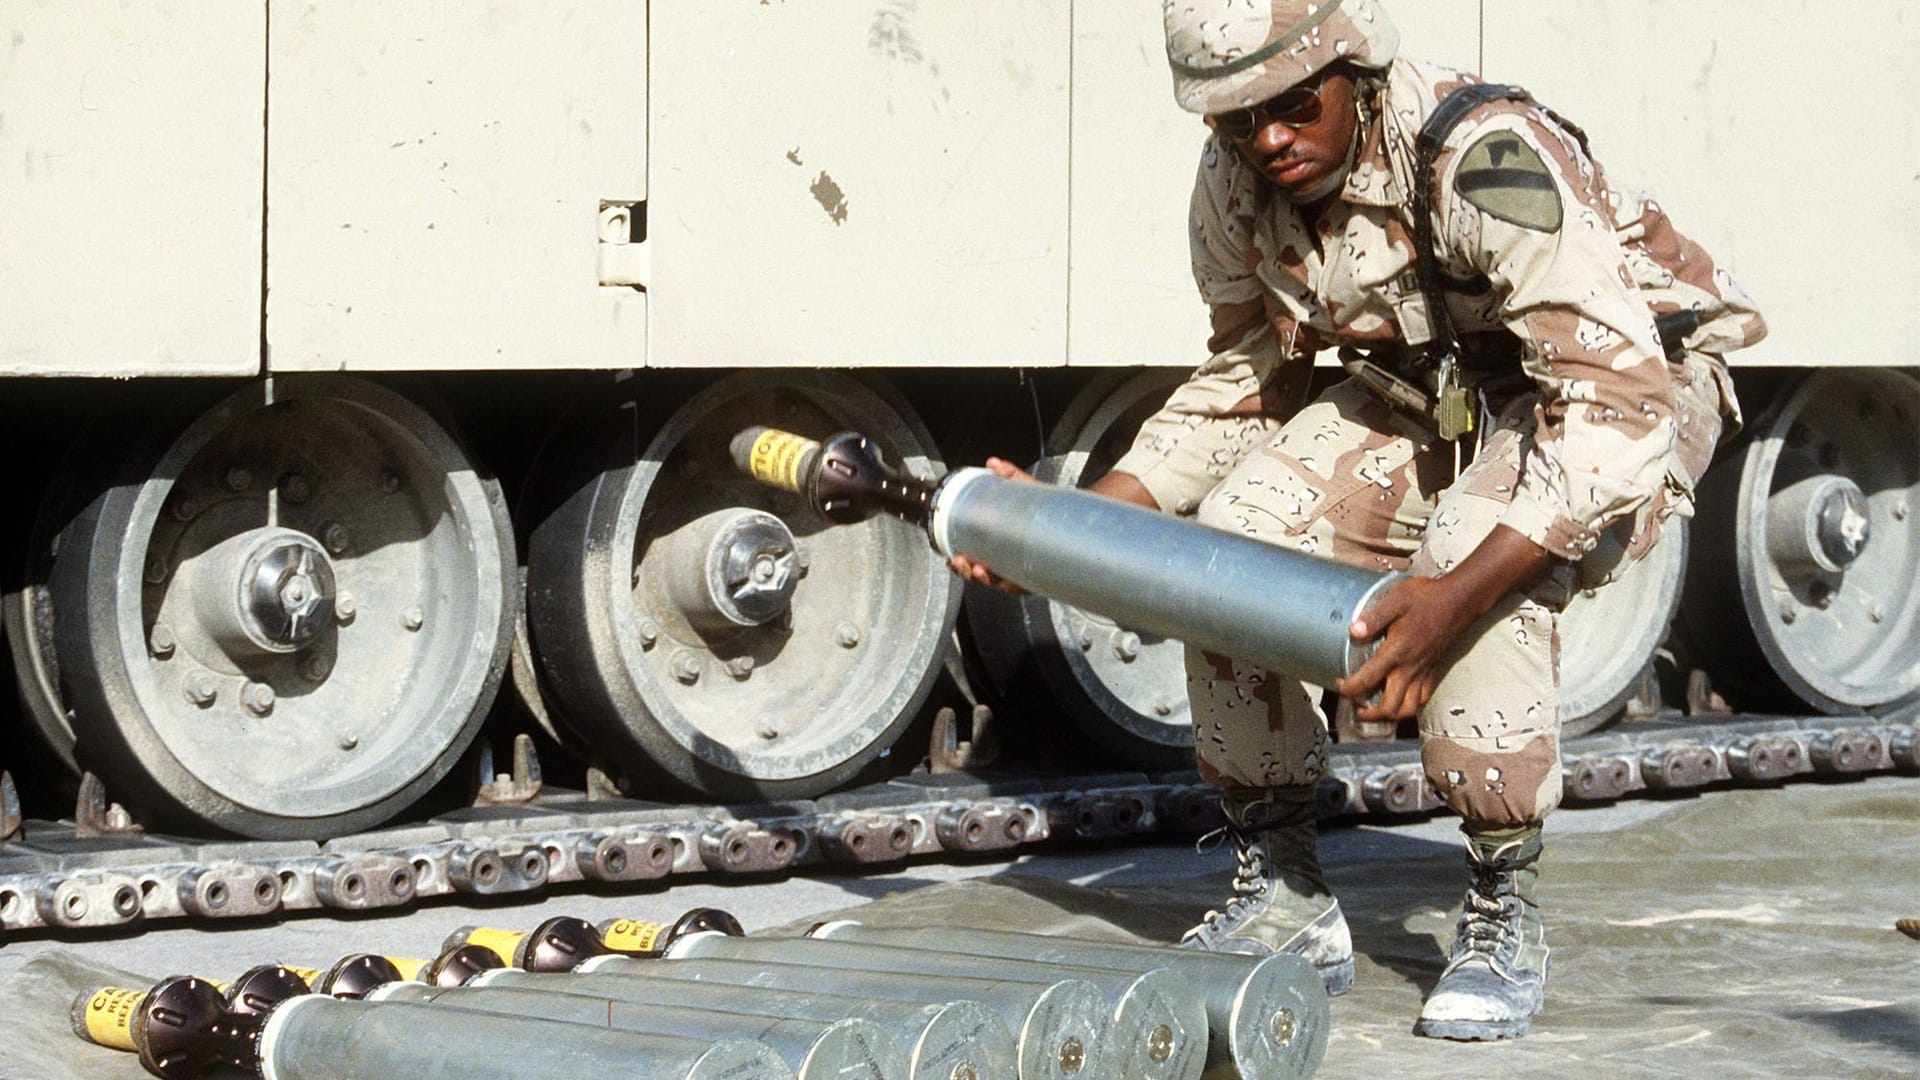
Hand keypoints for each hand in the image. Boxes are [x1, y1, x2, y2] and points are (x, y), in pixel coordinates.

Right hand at [947, 457, 1033, 593]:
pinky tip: (1005, 580)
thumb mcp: (1026, 492)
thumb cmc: (1046, 510)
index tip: (952, 557)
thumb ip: (1010, 476)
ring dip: (987, 579)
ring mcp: (1024, 572)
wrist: (1075, 520)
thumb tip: (993, 463)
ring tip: (981, 569)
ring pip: (999, 583)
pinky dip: (1011, 585)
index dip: (962, 563)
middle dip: (970, 572)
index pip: (975, 559)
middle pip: (983, 575)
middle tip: (963, 562)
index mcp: (1000, 547)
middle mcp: (1010, 563)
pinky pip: (1022, 587)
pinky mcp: (1039, 577)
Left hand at [1333, 525, 1552, 722]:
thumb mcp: (1396, 600)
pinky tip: (1398, 697)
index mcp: (1397, 652)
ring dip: (1389, 715)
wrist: (1459, 601)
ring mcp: (1423, 672)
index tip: (1340, 685)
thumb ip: (1373, 618)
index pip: (1368, 681)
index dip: (1349, 689)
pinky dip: (1408, 705)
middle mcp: (1410, 668)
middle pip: (1390, 708)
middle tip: (1355, 704)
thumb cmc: (1429, 598)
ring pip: (1408, 709)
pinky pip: (1422, 698)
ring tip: (1374, 708)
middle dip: (1369, 713)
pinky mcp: (1433, 671)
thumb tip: (1353, 631)